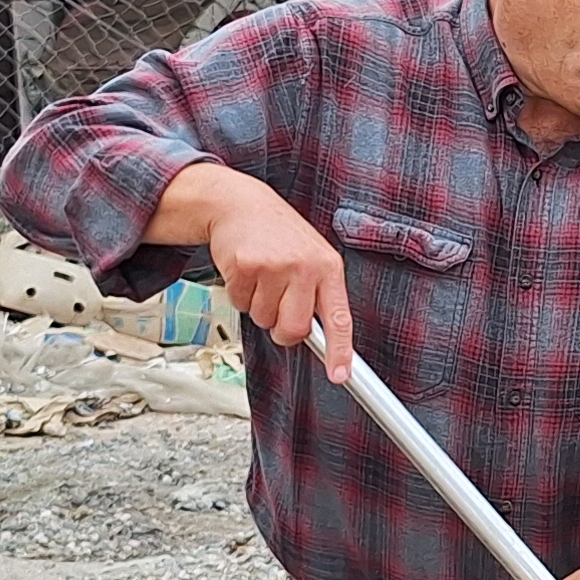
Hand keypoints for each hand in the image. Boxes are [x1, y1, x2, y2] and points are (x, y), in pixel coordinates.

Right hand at [157, 159, 350, 379]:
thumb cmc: (279, 235)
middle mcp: (304, 267)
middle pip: (294, 330)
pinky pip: (240, 304)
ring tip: (262, 277)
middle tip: (278, 305)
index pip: (339, 318)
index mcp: (328, 268)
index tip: (339, 375)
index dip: (340, 351)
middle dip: (282, 328)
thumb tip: (322, 341)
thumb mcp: (312, 258)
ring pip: (263, 320)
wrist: (241, 205)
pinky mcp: (245, 266)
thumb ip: (318, 295)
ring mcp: (274, 266)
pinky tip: (246, 271)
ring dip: (258, 306)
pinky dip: (239, 294)